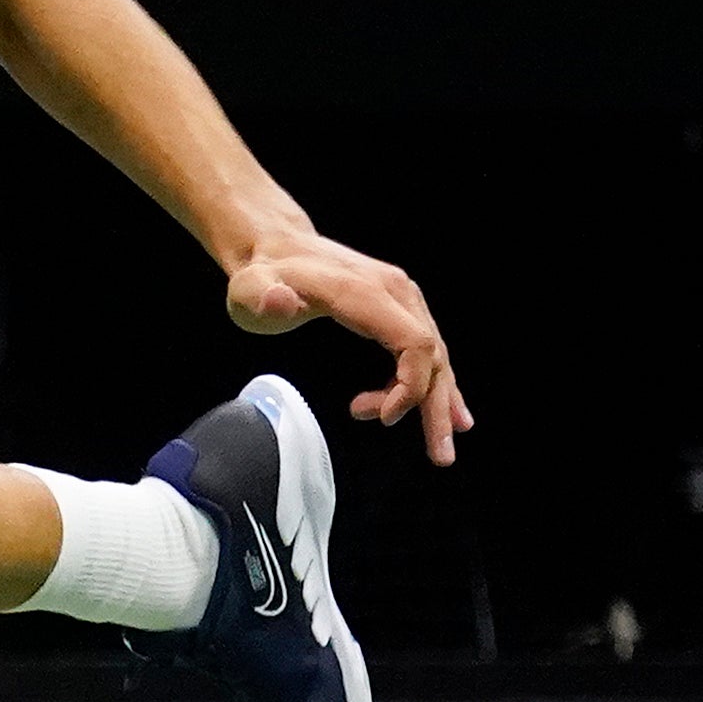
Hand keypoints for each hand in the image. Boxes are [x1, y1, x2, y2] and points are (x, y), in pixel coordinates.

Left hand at [225, 229, 471, 465]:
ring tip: (439, 448)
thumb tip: (281, 301)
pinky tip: (453, 414)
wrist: (276, 246)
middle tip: (439, 455)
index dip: (408, 386)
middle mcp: (394, 291)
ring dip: (437, 403)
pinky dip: (437, 382)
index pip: (413, 343)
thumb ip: (261, 297)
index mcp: (364, 292)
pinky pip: (426, 349)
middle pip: (432, 355)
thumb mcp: (249, 289)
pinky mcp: (399, 306)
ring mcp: (401, 297)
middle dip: (435, 407)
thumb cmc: (262, 276)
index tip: (380, 417)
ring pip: (434, 356)